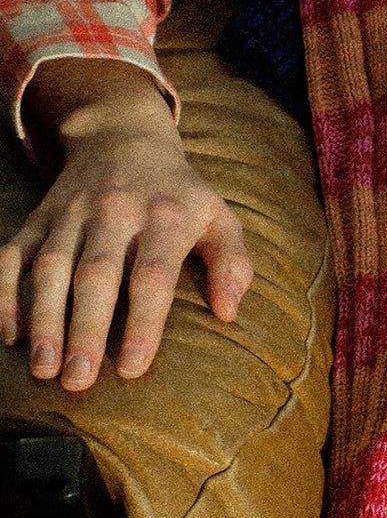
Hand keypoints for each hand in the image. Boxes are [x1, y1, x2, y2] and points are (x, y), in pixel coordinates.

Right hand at [0, 61, 251, 390]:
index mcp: (165, 216)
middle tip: (78, 380)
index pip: (152, 275)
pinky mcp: (39, 216)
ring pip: (51, 266)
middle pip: (96, 274)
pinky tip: (9, 335)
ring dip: (43, 319)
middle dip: (85, 329)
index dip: (142, 323)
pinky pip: (13, 254)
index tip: (131, 368)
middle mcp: (115, 212)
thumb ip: (232, 262)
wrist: (124, 137)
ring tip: (44, 369)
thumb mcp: (219, 217)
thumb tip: (229, 311)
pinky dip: (5, 293)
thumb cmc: (179, 195)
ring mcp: (71, 213)